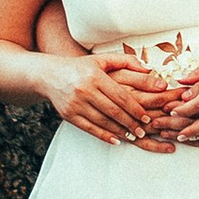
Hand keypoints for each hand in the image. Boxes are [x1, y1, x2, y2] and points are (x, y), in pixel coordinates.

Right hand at [52, 49, 176, 149]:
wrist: (50, 75)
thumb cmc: (81, 67)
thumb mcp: (102, 59)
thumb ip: (127, 61)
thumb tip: (149, 69)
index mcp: (95, 76)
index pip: (120, 96)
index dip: (135, 108)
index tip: (146, 118)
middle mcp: (84, 90)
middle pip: (113, 111)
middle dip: (130, 123)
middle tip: (143, 131)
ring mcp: (75, 104)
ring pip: (102, 122)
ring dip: (119, 131)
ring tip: (133, 136)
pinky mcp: (68, 115)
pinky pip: (89, 128)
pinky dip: (104, 136)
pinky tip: (115, 140)